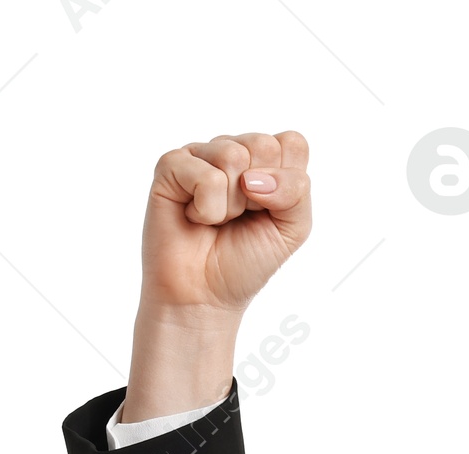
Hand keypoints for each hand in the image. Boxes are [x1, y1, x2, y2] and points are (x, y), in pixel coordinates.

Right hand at [139, 129, 311, 319]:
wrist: (207, 294)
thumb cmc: (246, 261)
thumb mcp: (292, 230)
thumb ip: (297, 192)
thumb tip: (254, 176)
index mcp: (265, 161)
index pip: (293, 143)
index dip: (288, 183)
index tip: (270, 211)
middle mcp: (233, 151)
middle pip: (264, 144)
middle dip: (260, 194)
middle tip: (241, 217)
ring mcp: (201, 155)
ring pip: (233, 155)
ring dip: (232, 204)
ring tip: (218, 219)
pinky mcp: (171, 165)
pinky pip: (205, 176)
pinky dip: (207, 209)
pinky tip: (195, 217)